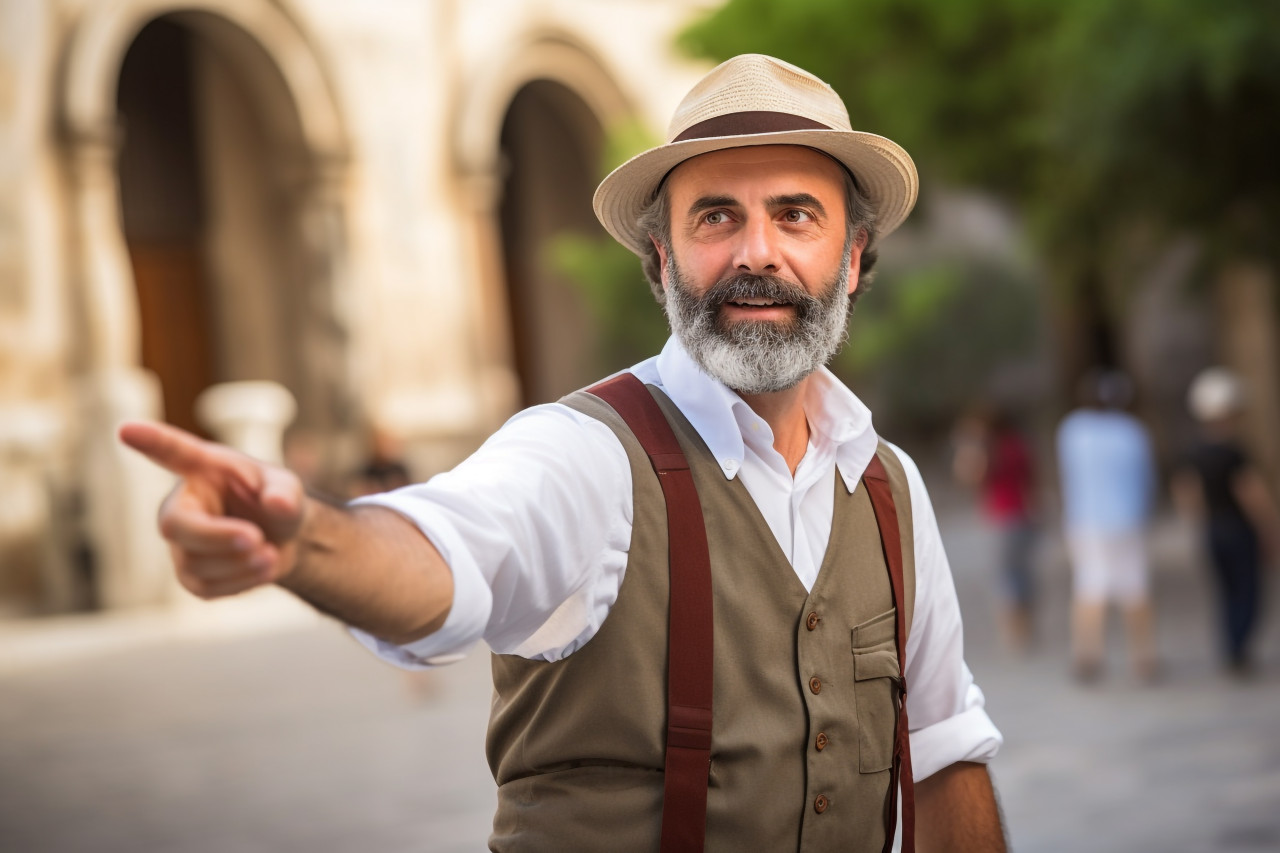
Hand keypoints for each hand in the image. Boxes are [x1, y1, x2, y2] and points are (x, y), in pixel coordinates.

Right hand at [119, 421, 306, 598]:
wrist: (283, 540)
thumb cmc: (276, 501)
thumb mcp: (288, 488)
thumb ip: (286, 492)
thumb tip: (277, 504)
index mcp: (202, 469)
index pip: (172, 452)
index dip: (150, 441)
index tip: (127, 429)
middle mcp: (182, 505)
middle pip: (177, 525)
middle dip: (218, 537)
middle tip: (257, 539)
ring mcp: (181, 543)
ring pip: (195, 562)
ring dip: (239, 563)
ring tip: (270, 554)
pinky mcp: (190, 575)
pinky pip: (205, 588)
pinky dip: (240, 583)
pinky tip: (260, 569)